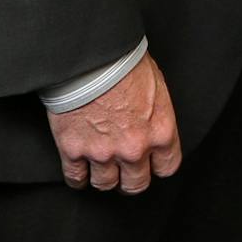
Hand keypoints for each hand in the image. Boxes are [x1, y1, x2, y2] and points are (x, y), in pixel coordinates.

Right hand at [46, 54, 182, 192]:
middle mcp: (134, 148)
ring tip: (101, 170)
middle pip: (136, 184)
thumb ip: (155, 114)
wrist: (91, 57)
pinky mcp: (74, 150)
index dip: (157, 166)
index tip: (150, 164)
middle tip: (125, 175)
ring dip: (103, 178)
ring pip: (105, 184)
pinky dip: (77, 178)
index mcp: (160, 131)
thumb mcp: (156, 85)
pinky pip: (75, 178)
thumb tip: (150, 122)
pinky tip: (79, 172)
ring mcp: (103, 152)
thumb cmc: (125, 62)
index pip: (167, 167)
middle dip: (130, 181)